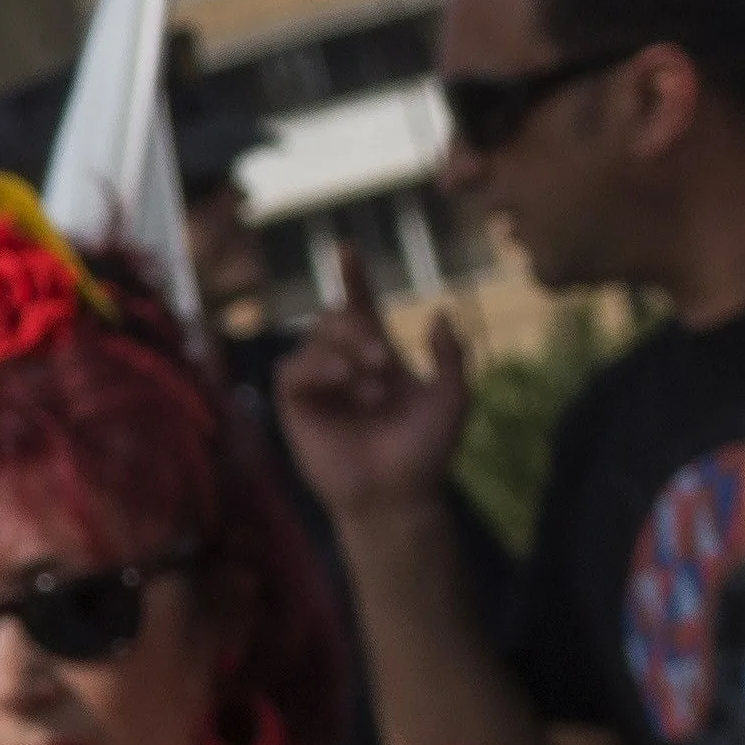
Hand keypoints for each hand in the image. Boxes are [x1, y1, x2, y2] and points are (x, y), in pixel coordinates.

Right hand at [276, 254, 478, 526]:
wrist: (400, 497)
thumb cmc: (426, 452)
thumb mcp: (453, 399)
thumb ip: (452, 355)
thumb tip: (441, 311)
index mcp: (379, 355)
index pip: (361, 305)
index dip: (353, 276)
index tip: (347, 247)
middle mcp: (346, 364)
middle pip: (336, 317)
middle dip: (358, 330)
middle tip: (385, 361)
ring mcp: (319, 385)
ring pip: (314, 340)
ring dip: (343, 353)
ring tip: (371, 387)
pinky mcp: (296, 408)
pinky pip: (291, 371)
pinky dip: (316, 368)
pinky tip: (343, 381)